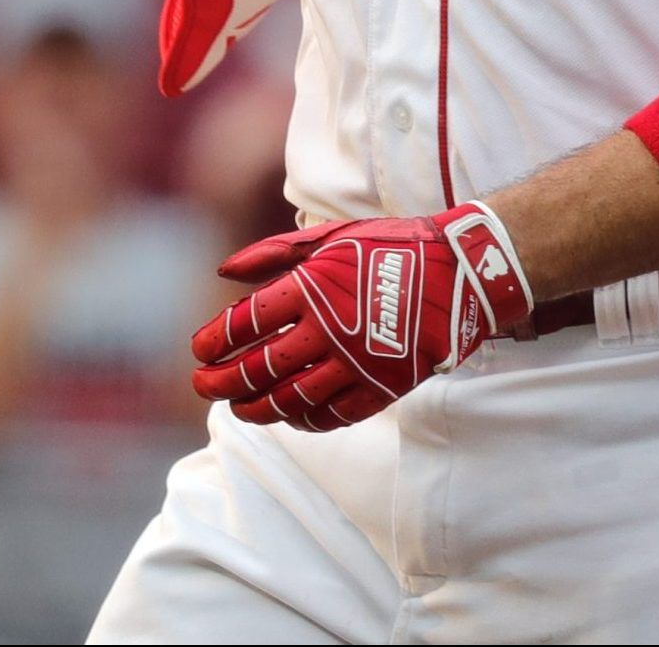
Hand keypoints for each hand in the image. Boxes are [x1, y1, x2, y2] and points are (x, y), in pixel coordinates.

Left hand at [191, 203, 532, 431]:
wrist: (460, 272)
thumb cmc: (391, 247)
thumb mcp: (330, 237)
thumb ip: (272, 254)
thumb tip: (222, 271)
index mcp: (312, 288)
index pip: (246, 323)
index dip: (215, 339)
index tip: (198, 349)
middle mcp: (329, 331)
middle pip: (259, 368)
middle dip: (222, 381)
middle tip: (202, 386)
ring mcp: (356, 365)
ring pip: (291, 400)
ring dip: (256, 408)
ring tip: (237, 408)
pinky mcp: (382, 388)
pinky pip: (332, 416)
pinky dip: (304, 420)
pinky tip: (288, 416)